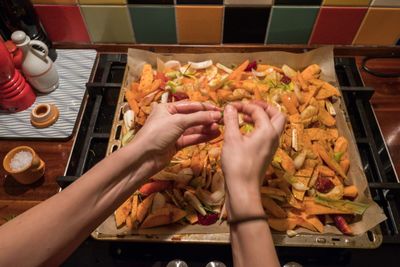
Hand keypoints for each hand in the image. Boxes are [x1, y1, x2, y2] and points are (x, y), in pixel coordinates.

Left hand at [131, 101, 221, 172]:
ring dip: (206, 128)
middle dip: (206, 119)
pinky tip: (213, 136)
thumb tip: (216, 114)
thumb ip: (198, 118)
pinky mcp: (176, 144)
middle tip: (221, 120)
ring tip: (219, 128)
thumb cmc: (157, 134)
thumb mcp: (178, 122)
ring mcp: (173, 132)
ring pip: (193, 129)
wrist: (144, 158)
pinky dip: (202, 137)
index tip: (219, 109)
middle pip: (192, 117)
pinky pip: (191, 138)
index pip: (190, 105)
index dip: (205, 107)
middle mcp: (170, 119)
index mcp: (167, 108)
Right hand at [221, 101, 285, 218]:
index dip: (244, 105)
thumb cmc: (237, 164)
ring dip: (263, 118)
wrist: (243, 189)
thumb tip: (230, 107)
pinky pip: (269, 135)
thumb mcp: (231, 139)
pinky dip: (260, 128)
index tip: (231, 106)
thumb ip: (231, 120)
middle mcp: (274, 137)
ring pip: (274, 126)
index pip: (258, 110)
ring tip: (245, 118)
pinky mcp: (267, 154)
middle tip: (250, 106)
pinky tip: (246, 132)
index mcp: (267, 130)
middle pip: (277, 115)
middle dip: (264, 108)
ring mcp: (272, 146)